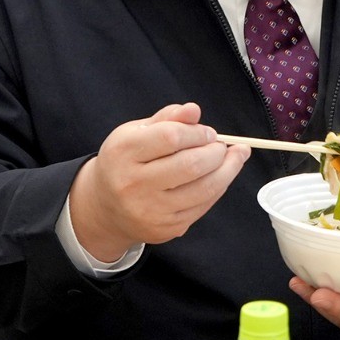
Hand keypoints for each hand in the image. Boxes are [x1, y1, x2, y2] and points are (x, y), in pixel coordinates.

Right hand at [67, 103, 248, 261]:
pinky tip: (221, 176)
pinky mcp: (166, 228)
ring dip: (228, 170)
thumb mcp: (136, 132)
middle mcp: (134, 183)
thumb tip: (194, 110)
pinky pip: (203, 206)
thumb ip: (167, 118)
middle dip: (217, 152)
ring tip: (235, 157)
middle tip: (222, 146)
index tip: (208, 133)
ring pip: (204, 189)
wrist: (105, 208)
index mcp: (123, 152)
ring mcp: (150, 210)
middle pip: (191, 165)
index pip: (171, 137)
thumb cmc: (125, 161)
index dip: (198, 133)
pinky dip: (218, 188)